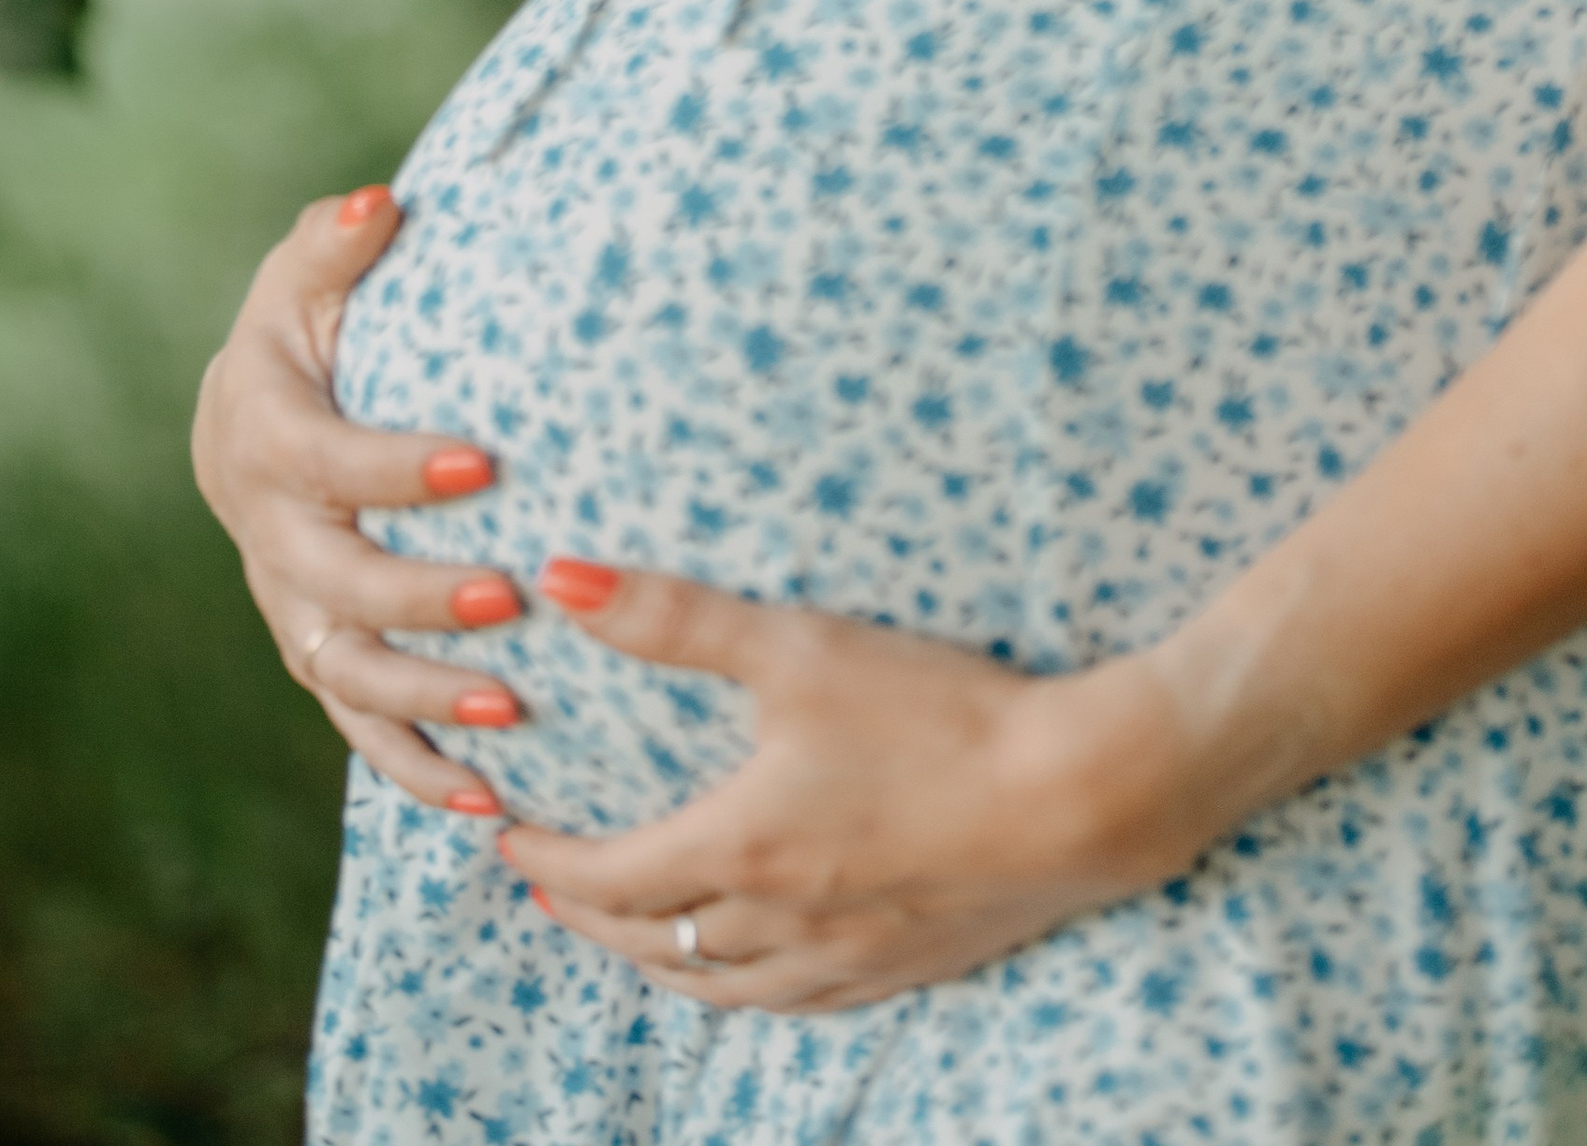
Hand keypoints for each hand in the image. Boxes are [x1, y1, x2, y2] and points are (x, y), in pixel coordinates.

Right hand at [191, 185, 526, 818]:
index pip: (332, 461)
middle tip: (510, 596)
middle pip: (337, 586)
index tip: (488, 461)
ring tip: (513, 709)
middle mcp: (271, 536)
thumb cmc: (308, 323)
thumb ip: (337, 241)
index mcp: (268, 438)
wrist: (254, 412)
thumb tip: (376, 203)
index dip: (402, 466)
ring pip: (349, 674)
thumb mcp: (309, 270)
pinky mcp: (321, 654)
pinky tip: (491, 800)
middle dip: (423, 597)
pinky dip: (418, 769)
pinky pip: (362, 728)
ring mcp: (293, 607)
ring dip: (427, 701)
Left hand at [500, 560, 1218, 1012]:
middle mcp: (776, 921)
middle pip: (649, 940)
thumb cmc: (940, 715)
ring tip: (632, 934)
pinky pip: (794, 1003)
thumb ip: (678, 617)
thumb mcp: (802, 646)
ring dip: (656, 960)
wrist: (1079, 794)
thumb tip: (563, 582)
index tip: (507, 838)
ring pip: (717, 985)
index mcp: (740, 848)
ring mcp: (842, 956)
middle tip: (550, 886)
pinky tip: (753, 969)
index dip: (547, 859)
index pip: (607, 875)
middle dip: (586, 916)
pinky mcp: (903, 966)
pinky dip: (743, 988)